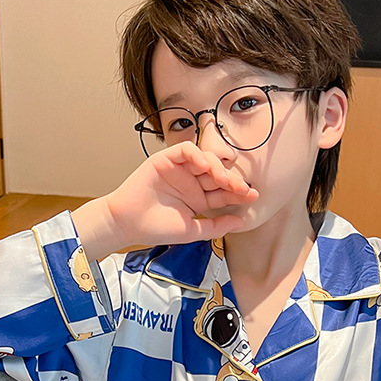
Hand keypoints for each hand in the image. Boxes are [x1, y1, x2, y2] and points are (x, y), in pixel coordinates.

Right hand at [104, 142, 257, 249]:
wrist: (128, 224)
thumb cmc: (156, 228)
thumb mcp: (192, 231)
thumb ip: (216, 227)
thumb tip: (241, 222)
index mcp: (198, 198)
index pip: (223, 191)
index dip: (238, 192)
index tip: (253, 196)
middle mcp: (191, 181)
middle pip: (218, 174)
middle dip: (232, 179)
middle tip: (242, 187)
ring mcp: (179, 170)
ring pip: (205, 159)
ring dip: (218, 167)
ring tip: (223, 179)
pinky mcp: (166, 159)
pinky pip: (186, 150)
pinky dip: (197, 155)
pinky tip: (204, 166)